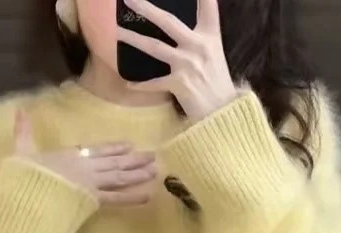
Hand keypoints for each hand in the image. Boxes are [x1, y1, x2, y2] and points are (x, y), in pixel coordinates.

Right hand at [14, 109, 156, 205]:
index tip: (127, 146)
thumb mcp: (21, 151)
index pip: (96, 150)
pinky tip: (148, 196)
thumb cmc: (24, 175)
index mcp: (70, 156)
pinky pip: (117, 198)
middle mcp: (86, 167)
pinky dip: (133, 197)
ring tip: (156, 171)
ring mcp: (92, 183)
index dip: (112, 148)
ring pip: (120, 177)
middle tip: (152, 156)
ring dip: (138, 173)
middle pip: (114, 162)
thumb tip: (19, 110)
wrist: (28, 193)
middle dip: (134, 159)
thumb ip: (23, 131)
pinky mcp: (94, 200)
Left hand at [117, 0, 241, 121]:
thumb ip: (200, 38)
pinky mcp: (179, 84)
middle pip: (168, 21)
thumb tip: (179, 30)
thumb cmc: (217, 84)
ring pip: (154, 47)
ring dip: (133, 39)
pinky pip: (154, 83)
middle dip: (146, 8)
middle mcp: (198, 45)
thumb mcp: (214, 55)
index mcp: (211, 36)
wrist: (223, 113)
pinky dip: (141, 84)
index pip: (207, 5)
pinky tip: (128, 83)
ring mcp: (187, 64)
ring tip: (117, 32)